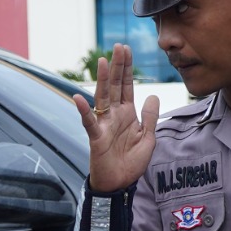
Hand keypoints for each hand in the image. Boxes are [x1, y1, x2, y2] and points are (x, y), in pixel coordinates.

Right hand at [72, 44, 158, 192]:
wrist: (120, 184)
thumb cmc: (131, 162)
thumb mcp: (148, 138)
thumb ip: (149, 117)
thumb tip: (152, 94)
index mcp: (127, 113)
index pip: (126, 86)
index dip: (126, 68)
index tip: (126, 49)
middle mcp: (114, 115)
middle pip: (114, 86)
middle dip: (117, 66)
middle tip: (118, 47)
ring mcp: (104, 125)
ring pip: (102, 98)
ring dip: (102, 80)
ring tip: (102, 62)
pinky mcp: (96, 138)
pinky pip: (89, 122)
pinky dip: (83, 111)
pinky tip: (78, 97)